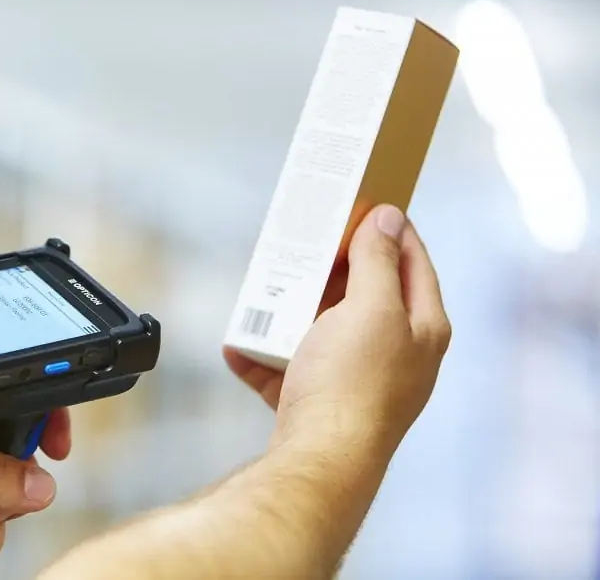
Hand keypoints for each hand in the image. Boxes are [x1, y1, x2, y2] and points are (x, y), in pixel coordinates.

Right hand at [224, 204, 451, 453]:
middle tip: (307, 239)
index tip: (367, 201)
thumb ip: (379, 261)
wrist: (318, 460)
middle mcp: (395, 354)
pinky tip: (239, 344)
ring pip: (321, 330)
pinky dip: (263, 354)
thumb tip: (389, 219)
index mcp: (422, 329)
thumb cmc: (352, 383)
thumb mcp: (371, 308)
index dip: (393, 228)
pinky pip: (287, 368)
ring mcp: (356, 380)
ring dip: (290, 311)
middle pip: (364, 295)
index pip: (415, 262)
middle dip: (331, 267)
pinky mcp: (319, 403)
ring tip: (266, 290)